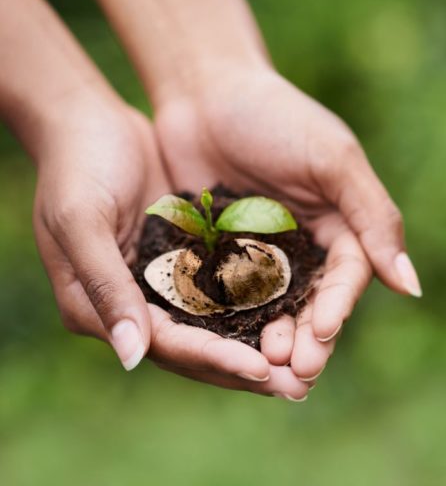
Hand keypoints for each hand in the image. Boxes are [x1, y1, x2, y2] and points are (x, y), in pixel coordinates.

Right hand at [32, 100, 311, 399]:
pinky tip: (296, 311)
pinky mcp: (188, 259)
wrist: (88, 121)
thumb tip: (133, 357)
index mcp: (100, 309)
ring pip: (219, 327)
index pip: (168, 345)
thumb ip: (106, 287)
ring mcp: (164, 284)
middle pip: (198, 349)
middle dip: (249, 368)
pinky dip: (259, 304)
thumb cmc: (75, 166)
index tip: (262, 369)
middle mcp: (136, 306)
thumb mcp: (81, 222)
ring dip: (261, 344)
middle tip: (300, 385)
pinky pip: (228, 289)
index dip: (215, 358)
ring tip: (308, 359)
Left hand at [154, 67, 420, 380]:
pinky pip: (226, 298)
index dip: (337, 308)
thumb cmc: (275, 116)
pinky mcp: (217, 258)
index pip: (348, 277)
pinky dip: (228, 327)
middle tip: (294, 376)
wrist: (203, 88)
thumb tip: (412, 286)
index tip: (322, 334)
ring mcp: (259, 255)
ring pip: (271, 311)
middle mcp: (304, 247)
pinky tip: (221, 350)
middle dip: (306, 341)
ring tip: (263, 373)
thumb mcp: (333, 160)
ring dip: (270, 343)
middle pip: (311, 304)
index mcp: (340, 225)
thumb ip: (374, 217)